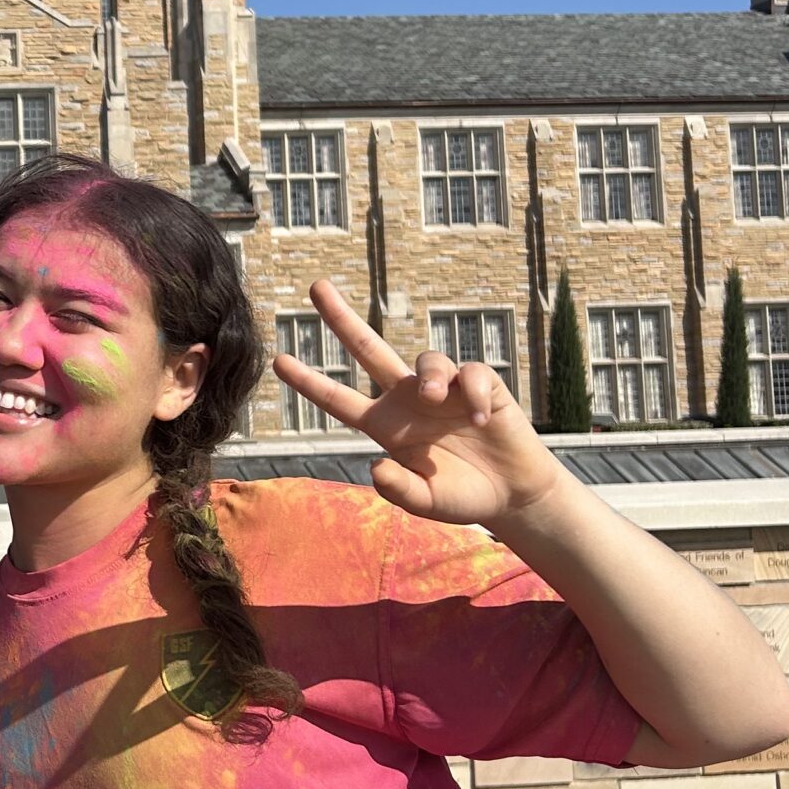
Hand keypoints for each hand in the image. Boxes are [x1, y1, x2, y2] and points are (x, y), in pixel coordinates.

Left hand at [274, 279, 564, 527]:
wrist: (510, 493)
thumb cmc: (461, 496)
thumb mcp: (426, 502)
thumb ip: (399, 490)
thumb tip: (375, 467)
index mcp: (387, 426)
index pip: (339, 400)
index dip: (310, 382)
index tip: (278, 361)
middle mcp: (408, 399)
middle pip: (368, 349)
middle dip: (341, 318)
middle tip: (316, 286)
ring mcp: (442, 389)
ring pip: (427, 360)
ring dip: (431, 376)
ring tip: (437, 399)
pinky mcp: (479, 385)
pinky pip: (471, 373)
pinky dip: (473, 393)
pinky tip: (482, 420)